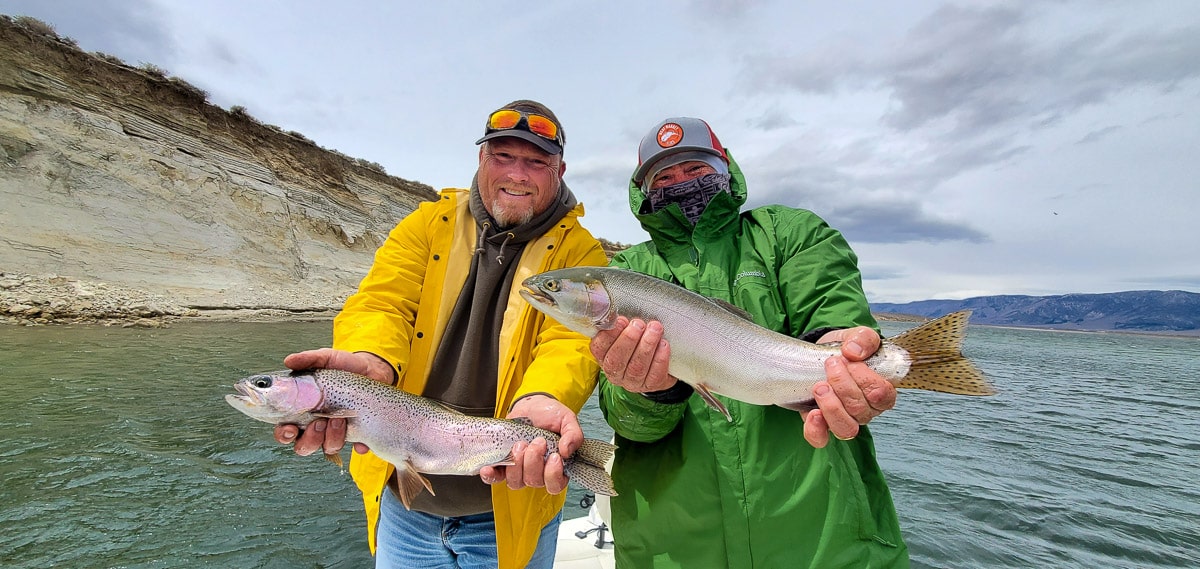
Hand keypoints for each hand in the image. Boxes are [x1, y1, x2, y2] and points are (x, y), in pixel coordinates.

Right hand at [272, 348, 392, 455]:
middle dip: (309, 439)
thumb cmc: (344, 365)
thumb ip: (308, 359)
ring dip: (332, 437)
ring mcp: (337, 431)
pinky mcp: (358, 433)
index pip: (286, 430)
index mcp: (303, 410)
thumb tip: (289, 361)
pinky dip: (358, 445)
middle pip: (303, 446)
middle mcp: (317, 425)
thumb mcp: (326, 359)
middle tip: (318, 422)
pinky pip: (357, 448)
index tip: (290, 428)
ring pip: (328, 447)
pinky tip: (360, 439)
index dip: (284, 434)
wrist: (372, 368)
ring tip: (340, 418)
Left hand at [479, 394, 581, 494]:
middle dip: (533, 461)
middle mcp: (538, 472)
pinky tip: (488, 468)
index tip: (554, 456)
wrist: (531, 405)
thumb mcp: (566, 420)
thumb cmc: (550, 415)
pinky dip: (491, 475)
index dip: (553, 474)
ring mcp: (519, 470)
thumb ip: (573, 435)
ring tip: (519, 444)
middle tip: (536, 441)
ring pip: (516, 482)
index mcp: (556, 467)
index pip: (555, 484)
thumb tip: (567, 452)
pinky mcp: (503, 464)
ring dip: (517, 464)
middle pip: (534, 482)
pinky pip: (495, 478)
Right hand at [589, 316, 673, 392]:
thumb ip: (621, 325)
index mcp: (604, 357)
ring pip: (637, 367)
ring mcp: (632, 382)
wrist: (658, 364)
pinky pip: (655, 374)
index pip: (599, 348)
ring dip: (646, 346)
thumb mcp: (626, 332)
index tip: (621, 320)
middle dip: (628, 340)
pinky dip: (660, 358)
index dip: (608, 335)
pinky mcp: (650, 385)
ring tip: (655, 329)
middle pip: (616, 360)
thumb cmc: (638, 343)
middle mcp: (615, 372)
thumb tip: (619, 312)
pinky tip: (664, 345)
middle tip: (639, 324)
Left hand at [802, 327, 896, 447]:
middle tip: (831, 364)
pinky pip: (821, 438)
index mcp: (881, 392)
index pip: (881, 396)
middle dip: (843, 386)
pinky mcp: (821, 424)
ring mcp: (844, 419)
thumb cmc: (846, 349)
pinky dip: (816, 429)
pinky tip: (811, 413)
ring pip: (845, 429)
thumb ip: (863, 339)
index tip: (850, 359)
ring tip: (820, 386)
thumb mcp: (858, 336)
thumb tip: (854, 351)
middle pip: (860, 411)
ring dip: (832, 407)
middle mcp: (865, 411)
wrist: (823, 354)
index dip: (865, 379)